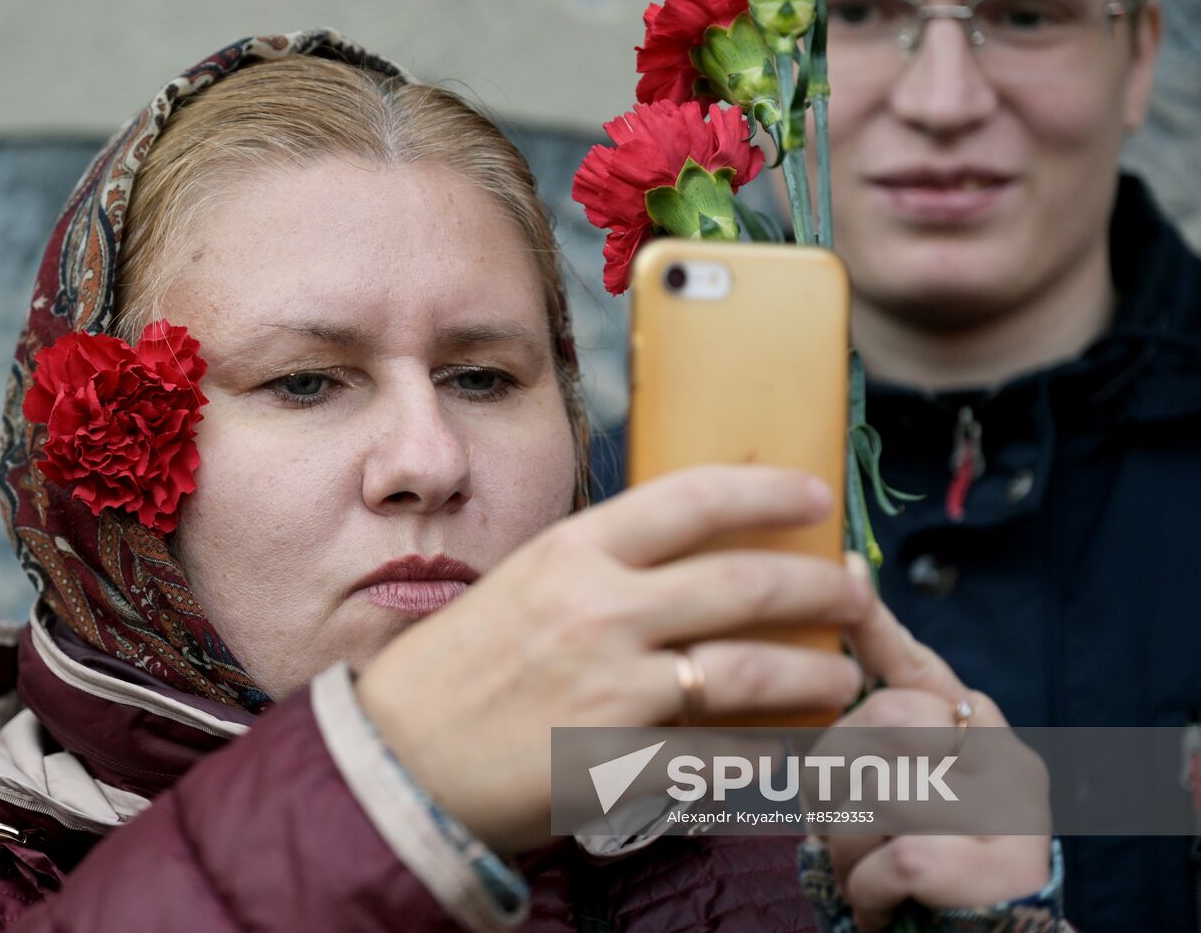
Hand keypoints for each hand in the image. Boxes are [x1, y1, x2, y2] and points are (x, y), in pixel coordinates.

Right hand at [355, 465, 871, 854]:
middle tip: (855, 588)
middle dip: (818, 584)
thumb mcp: (521, 585)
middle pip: (743, 582)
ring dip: (813, 672)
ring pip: (751, 670)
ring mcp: (614, 689)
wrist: (399, 761)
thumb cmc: (453, 669)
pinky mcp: (621, 762)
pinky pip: (721, 754)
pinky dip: (766, 751)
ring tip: (841, 673)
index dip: (767, 491)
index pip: (692, 499)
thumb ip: (600, 566)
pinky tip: (789, 747)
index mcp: (571, 553)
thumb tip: (686, 550)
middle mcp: (599, 610)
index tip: (814, 494)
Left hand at [818, 576, 1051, 931]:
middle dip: (835, 776)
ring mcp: (1012, 810)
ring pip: (881, 791)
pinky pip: (894, 859)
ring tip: (866, 871)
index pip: (918, 664)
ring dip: (848, 847)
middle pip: (882, 718)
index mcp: (977, 729)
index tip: (845, 572)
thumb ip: (877, 736)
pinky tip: (883, 906)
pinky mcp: (997, 866)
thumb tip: (822, 670)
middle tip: (841, 825)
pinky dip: (869, 892)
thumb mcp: (900, 792)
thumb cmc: (924, 863)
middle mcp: (1007, 757)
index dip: (877, 624)